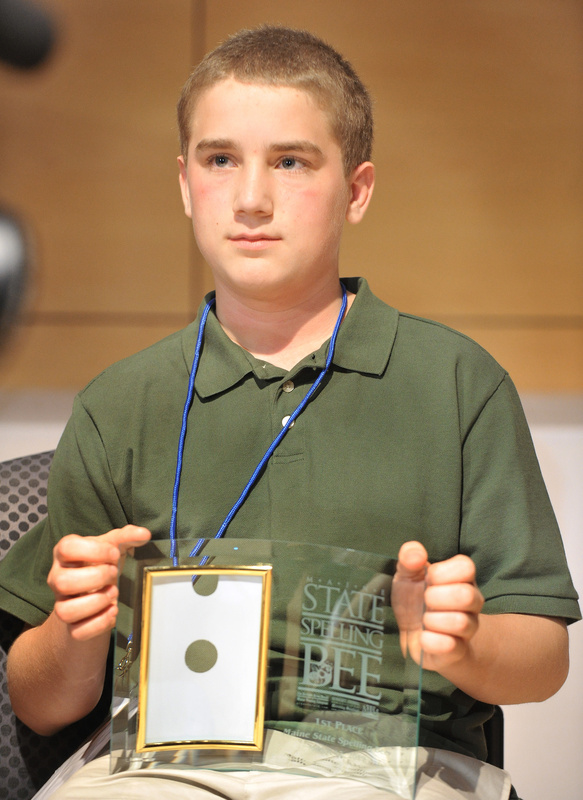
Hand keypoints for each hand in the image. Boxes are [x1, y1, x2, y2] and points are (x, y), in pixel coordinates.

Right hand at [47, 525, 150, 640]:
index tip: (113, 554)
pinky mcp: (71, 625)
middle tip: (114, 574)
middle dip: (96, 578)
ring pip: (64, 611)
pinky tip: (113, 611)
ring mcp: (62, 603)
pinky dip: (100, 623)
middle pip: (62, 582)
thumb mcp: (113, 546)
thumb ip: (127, 536)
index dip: (93, 550)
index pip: (66, 548)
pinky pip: (78, 632)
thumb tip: (145, 533)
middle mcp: (57, 578)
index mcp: (65, 554)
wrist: (95, 591)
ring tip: (114, 593)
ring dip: (96, 602)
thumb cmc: (101, 563)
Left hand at [393, 541, 483, 671]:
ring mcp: (468, 628)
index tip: (427, 578)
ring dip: (432, 620)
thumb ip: (409, 558)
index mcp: (462, 578)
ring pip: (460, 622)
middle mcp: (472, 602)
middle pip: (467, 595)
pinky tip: (423, 637)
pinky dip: (429, 641)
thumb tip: (416, 553)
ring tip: (424, 620)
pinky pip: (450, 647)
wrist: (416, 636)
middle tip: (425, 600)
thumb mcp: (406, 575)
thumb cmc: (414, 600)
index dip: (441, 572)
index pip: (466, 566)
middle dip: (436, 597)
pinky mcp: (458, 651)